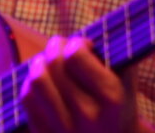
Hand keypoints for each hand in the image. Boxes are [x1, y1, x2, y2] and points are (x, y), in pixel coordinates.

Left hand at [21, 36, 141, 132]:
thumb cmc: (119, 109)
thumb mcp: (127, 83)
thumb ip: (113, 54)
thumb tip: (88, 31)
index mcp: (111, 97)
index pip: (75, 55)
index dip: (75, 43)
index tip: (82, 46)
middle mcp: (88, 116)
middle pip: (53, 64)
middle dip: (54, 47)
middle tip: (60, 48)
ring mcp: (65, 129)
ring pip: (37, 80)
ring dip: (40, 63)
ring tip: (48, 62)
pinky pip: (27, 98)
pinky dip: (31, 82)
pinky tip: (43, 82)